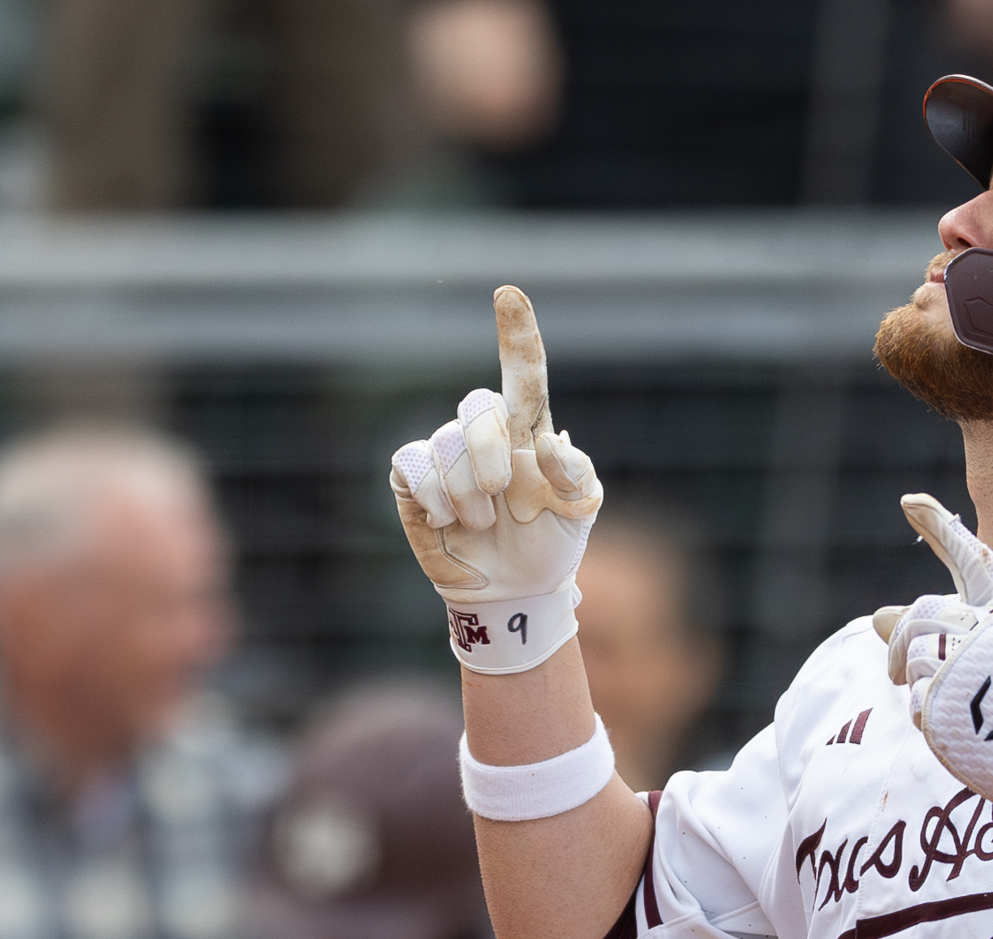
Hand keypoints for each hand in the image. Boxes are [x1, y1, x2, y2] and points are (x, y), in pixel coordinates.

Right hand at [391, 285, 602, 673]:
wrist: (515, 591)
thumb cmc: (552, 542)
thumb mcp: (581, 511)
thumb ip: (576, 473)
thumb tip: (547, 441)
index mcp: (529, 430)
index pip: (523, 373)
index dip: (516, 333)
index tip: (508, 294)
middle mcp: (485, 433)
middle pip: (477, 406)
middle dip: (489, 454)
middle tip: (501, 497)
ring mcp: (446, 454)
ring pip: (444, 444)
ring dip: (467, 495)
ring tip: (483, 523)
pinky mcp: (413, 480)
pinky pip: (411, 463)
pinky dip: (433, 496)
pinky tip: (448, 520)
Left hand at [877, 494, 992, 888]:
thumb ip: (943, 636)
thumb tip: (875, 617)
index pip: (974, 560)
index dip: (941, 527)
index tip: (910, 502)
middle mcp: (988, 631)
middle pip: (922, 615)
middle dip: (902, 639)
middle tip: (894, 670)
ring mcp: (964, 664)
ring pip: (910, 656)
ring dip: (913, 681)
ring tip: (945, 706)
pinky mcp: (942, 701)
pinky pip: (913, 700)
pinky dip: (924, 714)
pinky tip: (955, 730)